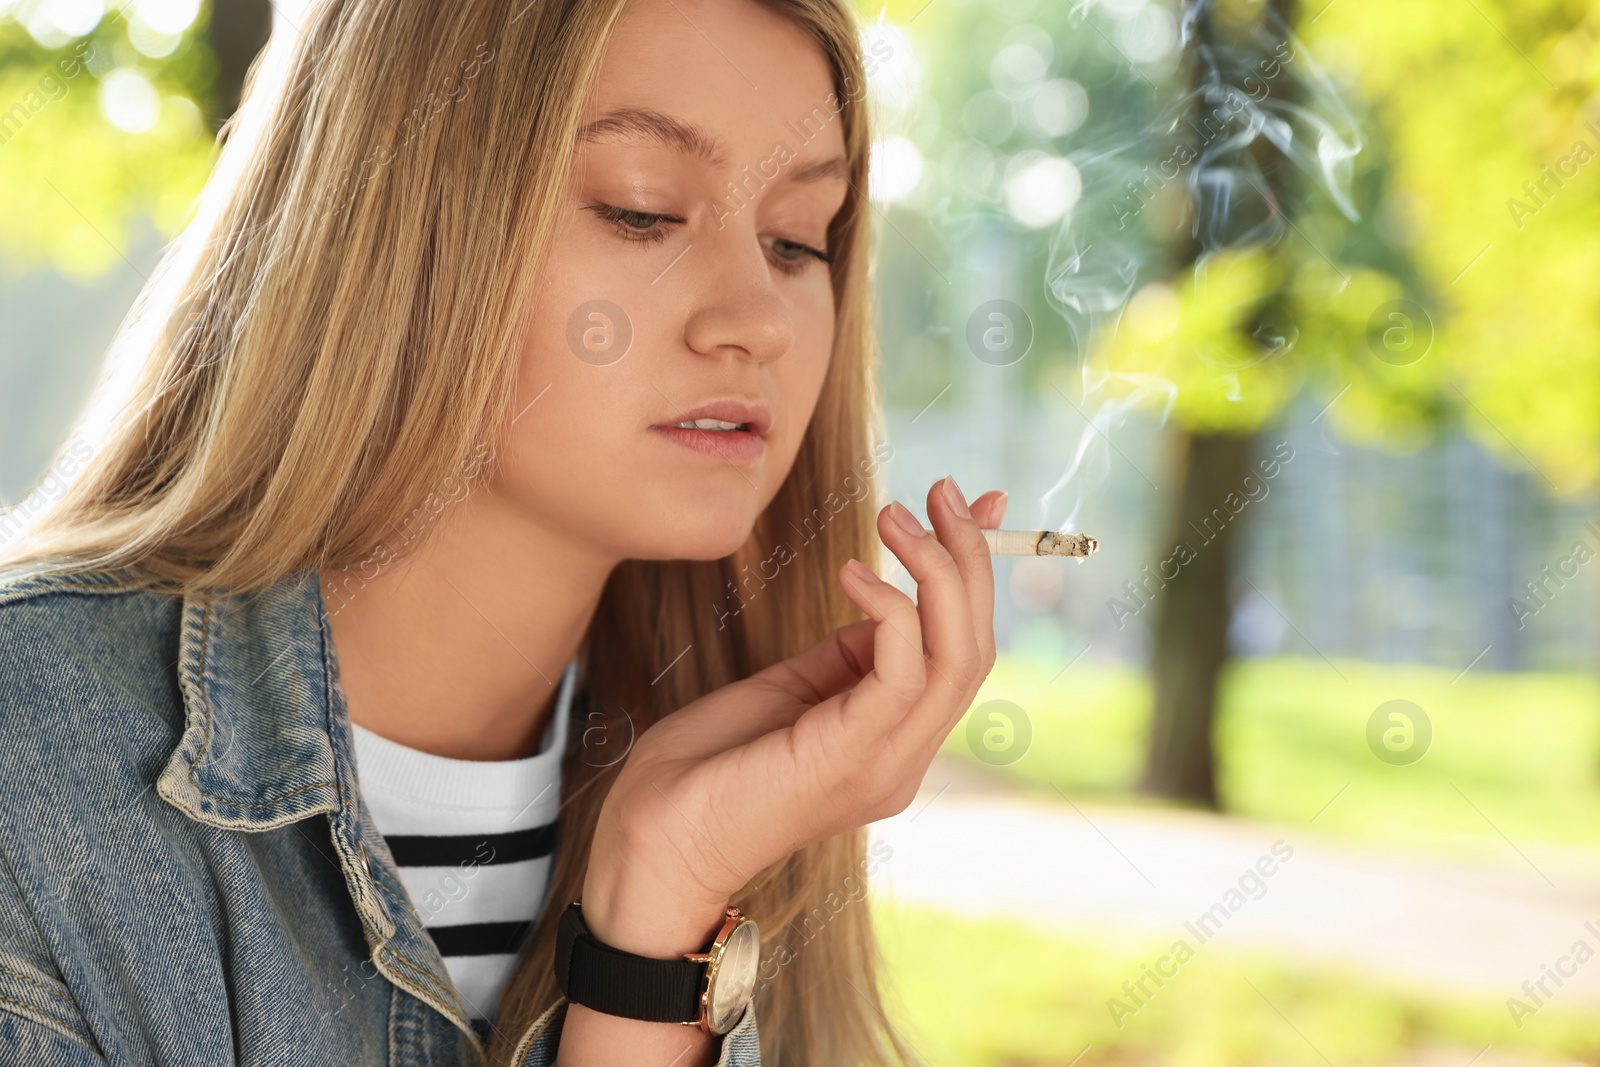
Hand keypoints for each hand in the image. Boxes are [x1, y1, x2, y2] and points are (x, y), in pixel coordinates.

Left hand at [581, 477, 1006, 955]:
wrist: (653, 844)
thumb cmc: (708, 768)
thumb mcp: (789, 690)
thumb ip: (846, 653)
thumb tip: (885, 588)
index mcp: (895, 742)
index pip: (963, 650)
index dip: (973, 574)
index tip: (968, 505)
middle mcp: (906, 756)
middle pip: (975, 648)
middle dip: (968, 559)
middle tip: (943, 492)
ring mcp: (886, 763)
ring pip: (958, 658)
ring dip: (938, 573)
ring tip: (898, 517)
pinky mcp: (850, 758)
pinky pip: (902, 674)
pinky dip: (892, 611)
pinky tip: (854, 572)